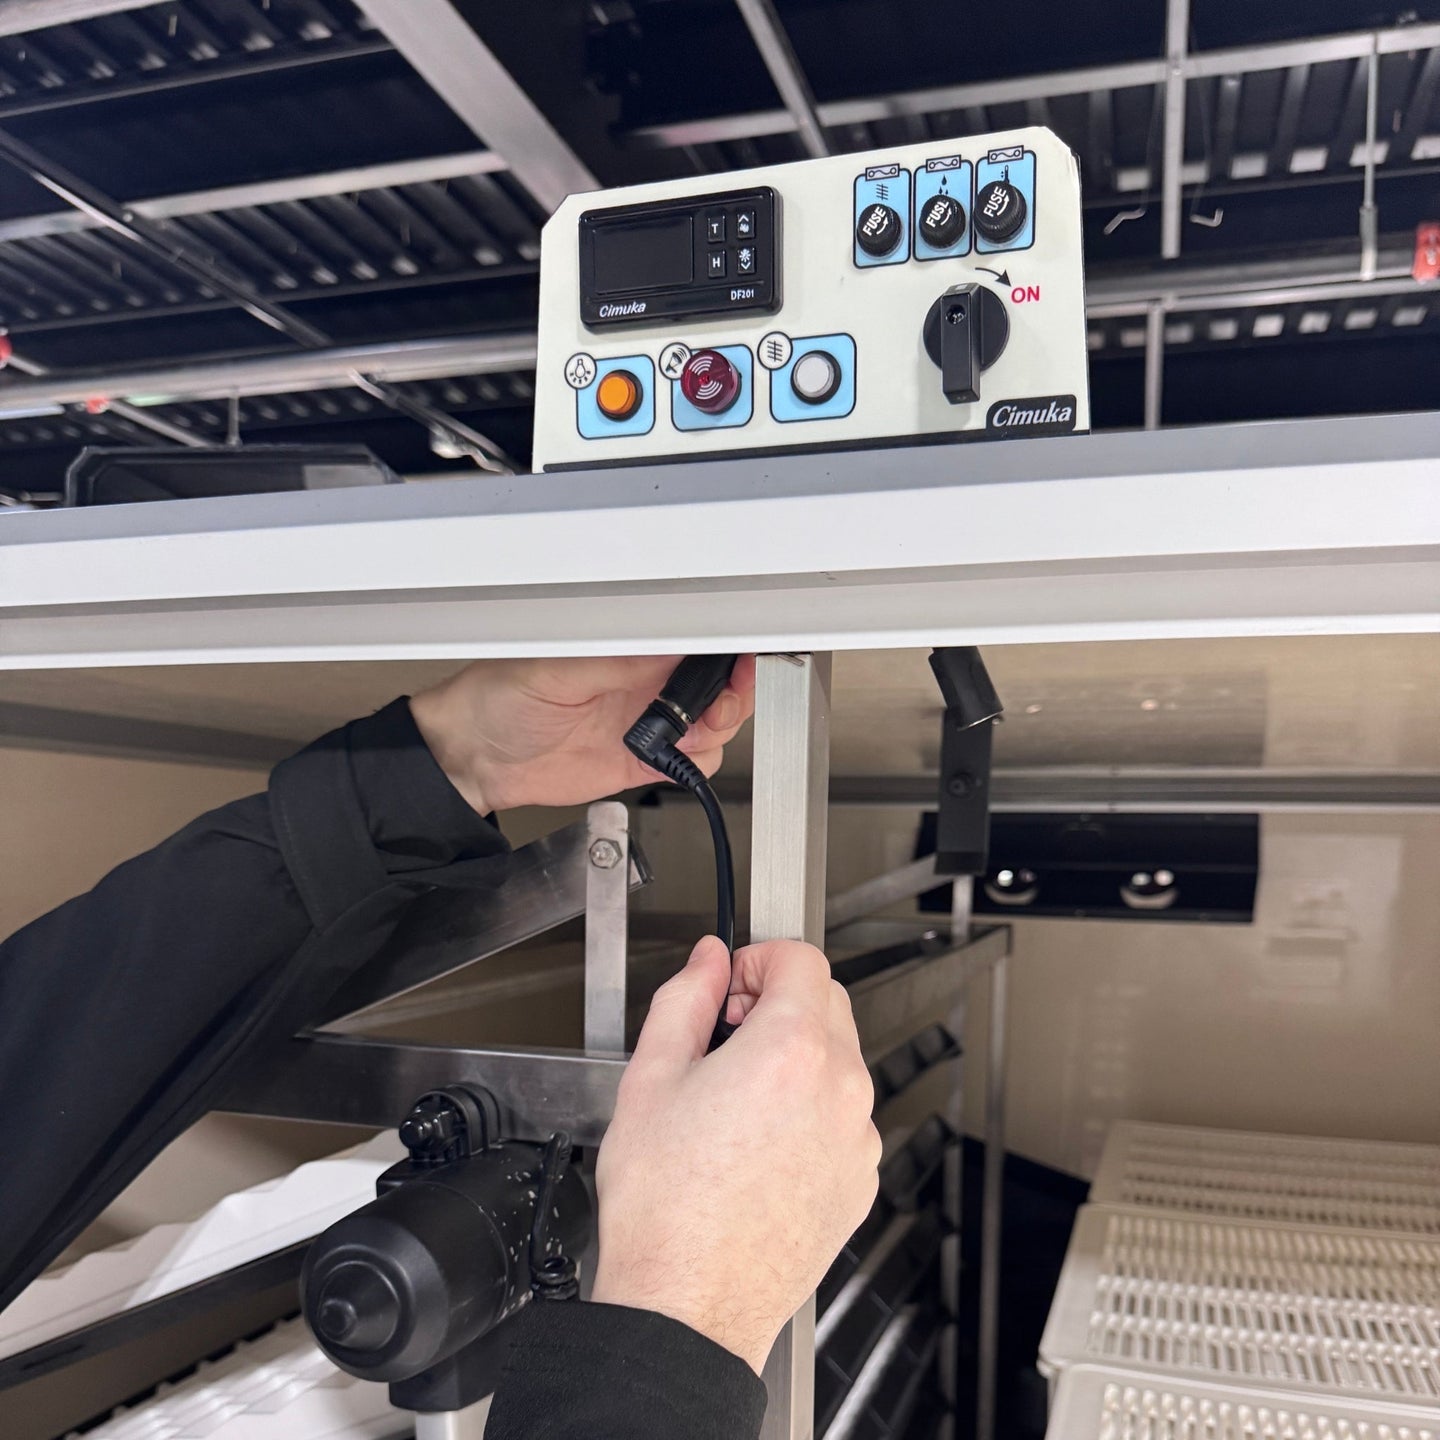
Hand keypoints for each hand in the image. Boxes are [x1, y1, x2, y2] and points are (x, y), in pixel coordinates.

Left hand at [409, 656, 755, 813]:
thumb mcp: (554, 670)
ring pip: (711, 724)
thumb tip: (667, 648)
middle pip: (714, 684)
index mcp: (624, 650)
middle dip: (730, 693)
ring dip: (716, 729)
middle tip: (718, 706)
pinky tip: (677, 760)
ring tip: (692, 735)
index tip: (737, 662)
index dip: (722, 652)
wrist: (472, 760)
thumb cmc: (495, 699)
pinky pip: (689, 762)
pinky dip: (696, 762)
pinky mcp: (638, 762)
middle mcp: (640, 684)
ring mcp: (643, 724)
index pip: (691, 642)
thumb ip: (614, 663)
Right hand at [591, 937, 880, 1373]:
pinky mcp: (859, 1180)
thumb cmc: (664, 1207)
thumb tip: (708, 960)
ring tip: (734, 1094)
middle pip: (827, 1001)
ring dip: (795, 1053)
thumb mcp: (651, 1077)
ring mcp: (856, 1138)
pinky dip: (810, 1107)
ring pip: (839, 1059)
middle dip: (777, 998)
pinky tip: (757, 1141)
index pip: (800, 959)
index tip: (732, 983)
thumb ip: (685, 998)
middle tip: (725, 1030)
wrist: (687, 1305)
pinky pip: (843, 1116)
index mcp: (790, 1051)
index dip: (758, 958)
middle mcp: (839, 1088)